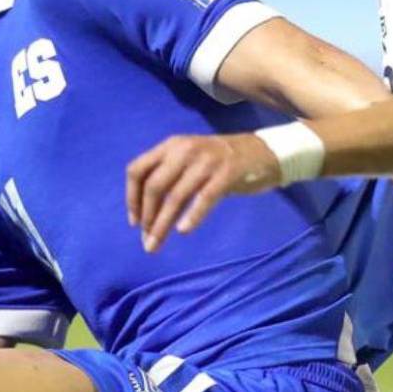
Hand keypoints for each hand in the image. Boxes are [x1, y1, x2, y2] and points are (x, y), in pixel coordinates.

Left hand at [126, 132, 280, 252]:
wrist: (261, 152)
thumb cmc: (219, 163)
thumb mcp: (189, 162)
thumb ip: (169, 180)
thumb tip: (147, 217)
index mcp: (170, 146)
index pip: (138, 170)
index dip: (132, 198)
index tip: (135, 222)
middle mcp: (184, 150)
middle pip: (154, 186)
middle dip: (147, 217)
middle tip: (147, 240)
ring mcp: (206, 161)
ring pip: (175, 196)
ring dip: (162, 224)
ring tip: (156, 245)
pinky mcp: (227, 173)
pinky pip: (204, 198)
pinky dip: (192, 216)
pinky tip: (184, 231)